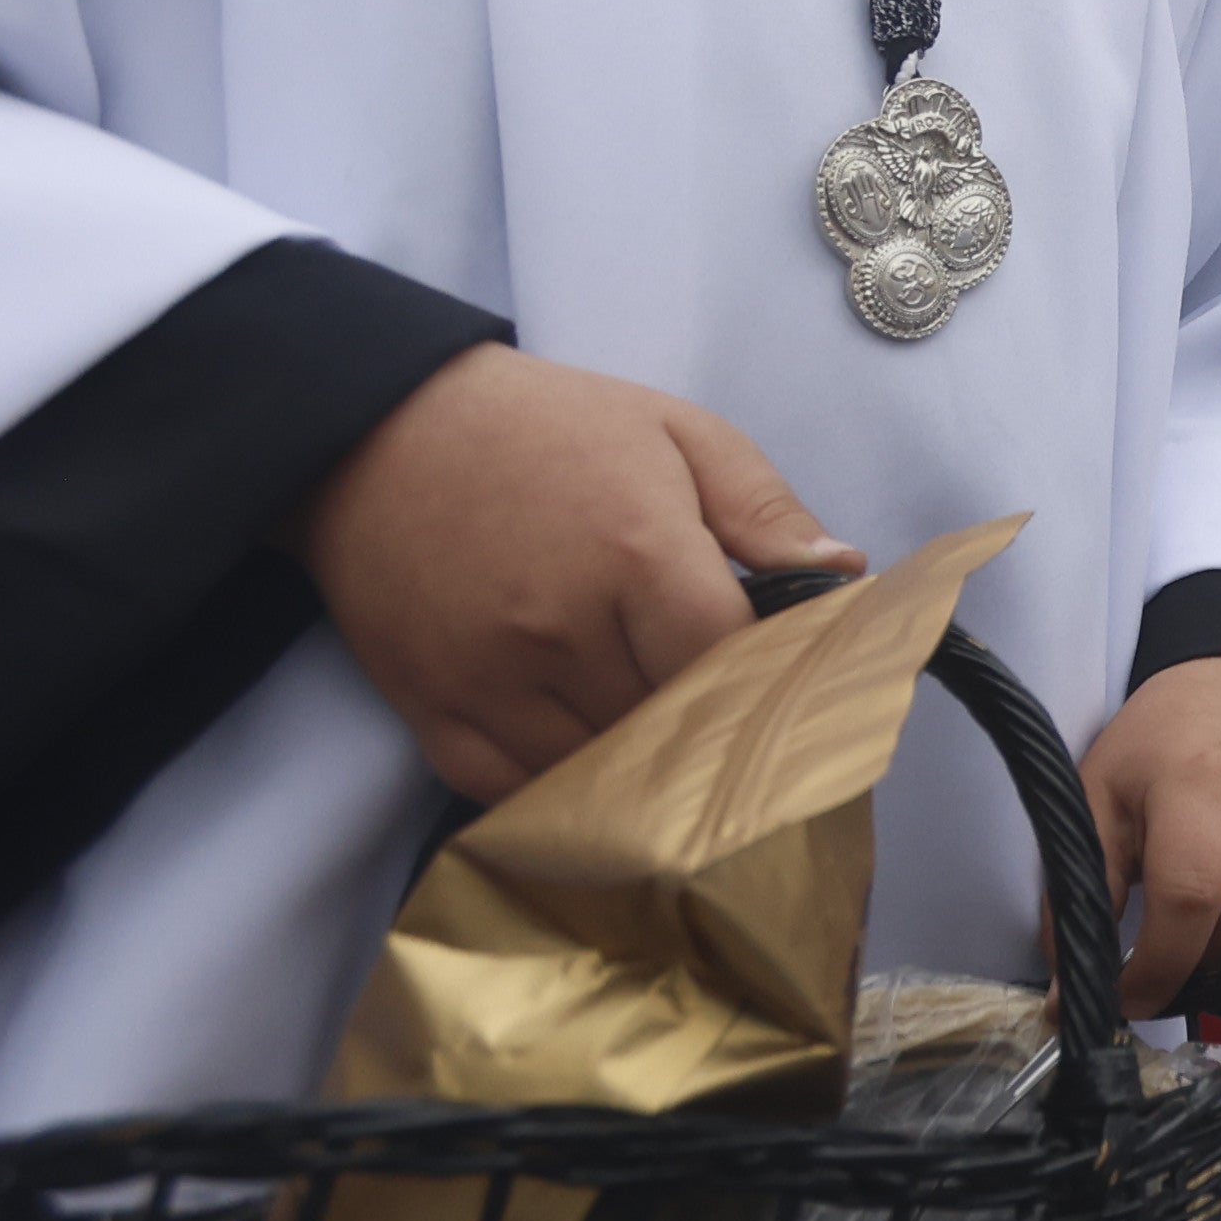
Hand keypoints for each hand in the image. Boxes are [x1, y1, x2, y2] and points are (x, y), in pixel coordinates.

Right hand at [294, 347, 851, 802]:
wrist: (377, 428)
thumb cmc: (543, 426)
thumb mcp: (673, 431)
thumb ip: (762, 507)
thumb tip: (843, 573)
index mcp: (636, 554)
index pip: (731, 664)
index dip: (770, 681)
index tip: (789, 685)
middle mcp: (562, 630)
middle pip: (672, 730)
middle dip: (713, 731)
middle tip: (741, 726)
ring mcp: (490, 681)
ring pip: (600, 776)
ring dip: (642, 771)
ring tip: (671, 748)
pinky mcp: (431, 712)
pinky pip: (514, 793)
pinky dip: (562, 793)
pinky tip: (595, 767)